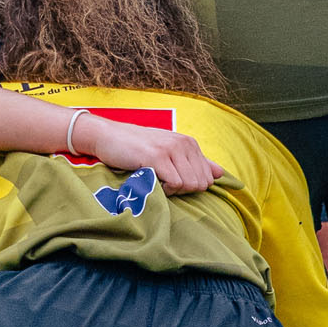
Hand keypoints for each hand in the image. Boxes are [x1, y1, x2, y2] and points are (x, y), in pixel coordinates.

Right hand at [78, 118, 223, 195]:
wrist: (107, 136)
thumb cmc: (137, 147)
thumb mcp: (169, 151)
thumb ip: (196, 162)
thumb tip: (220, 174)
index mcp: (189, 143)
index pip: (208, 177)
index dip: (191, 186)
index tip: (172, 180)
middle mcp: (183, 144)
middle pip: (200, 183)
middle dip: (184, 190)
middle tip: (164, 182)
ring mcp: (170, 149)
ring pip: (190, 184)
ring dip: (173, 190)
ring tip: (157, 180)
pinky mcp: (156, 157)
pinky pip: (175, 183)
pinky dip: (164, 189)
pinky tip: (151, 180)